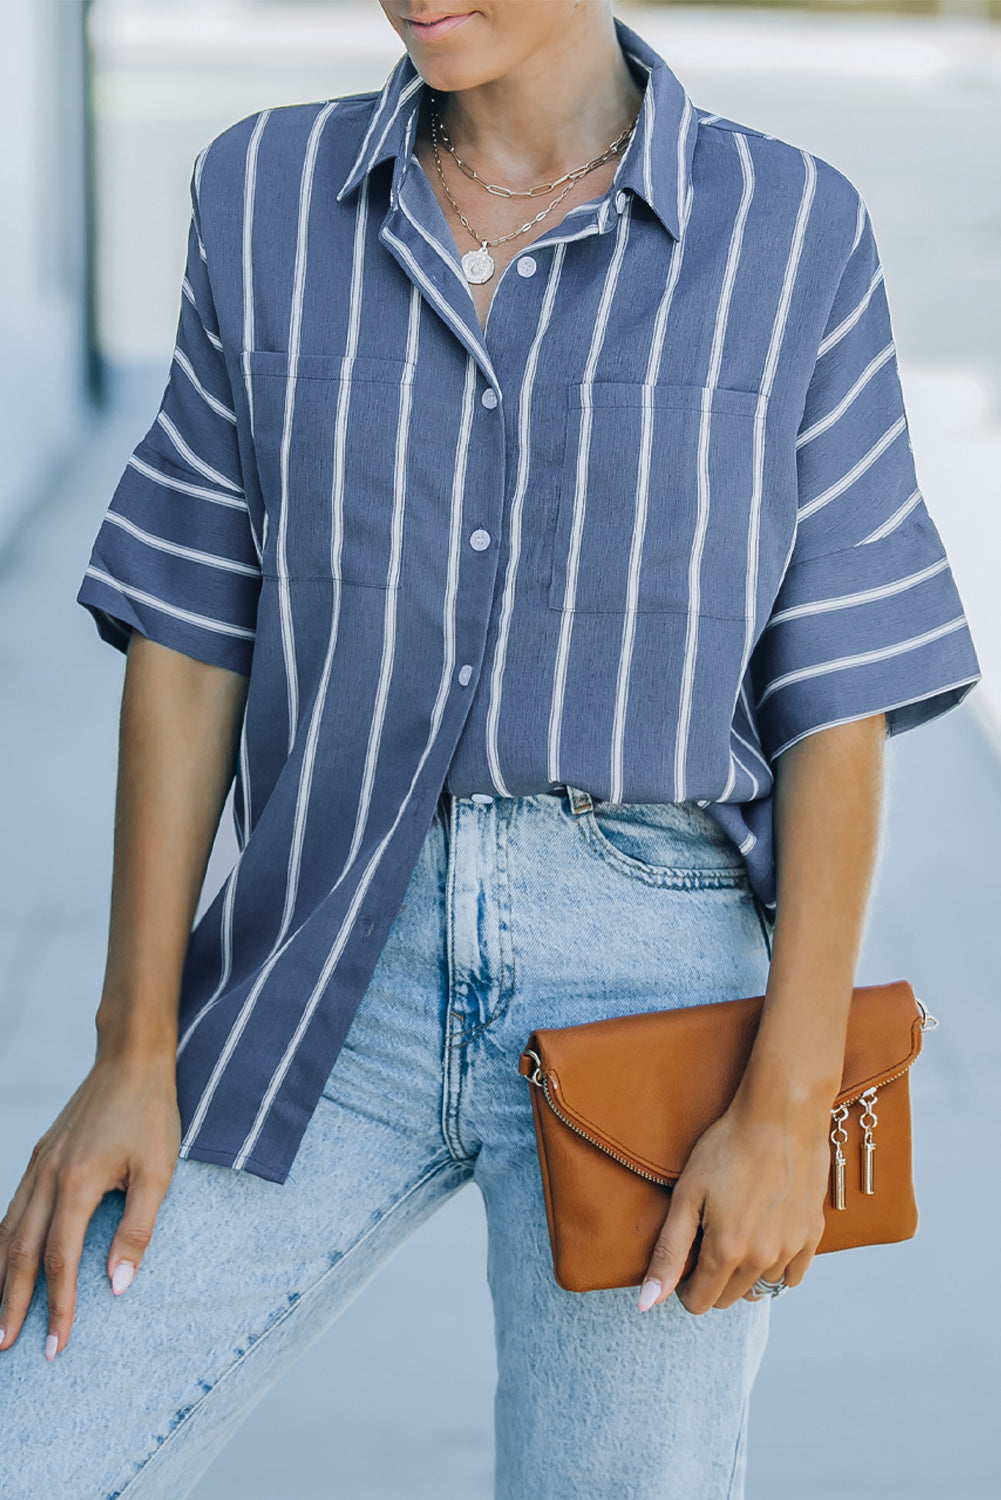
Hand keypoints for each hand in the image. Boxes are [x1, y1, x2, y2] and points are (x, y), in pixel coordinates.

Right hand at [0, 1054, 179, 1357]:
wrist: (130, 1059)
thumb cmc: (151, 1113)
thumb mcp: (158, 1171)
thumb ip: (138, 1229)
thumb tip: (118, 1285)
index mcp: (77, 1183)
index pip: (61, 1260)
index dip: (57, 1307)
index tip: (56, 1346)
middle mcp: (48, 1177)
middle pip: (22, 1253)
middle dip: (13, 1304)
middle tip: (5, 1347)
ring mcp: (39, 1165)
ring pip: (8, 1231)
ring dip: (0, 1278)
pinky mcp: (40, 1156)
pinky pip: (12, 1208)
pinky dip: (1, 1242)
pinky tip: (1, 1262)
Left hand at [636, 1092, 830, 1314]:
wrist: (780, 1117)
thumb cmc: (728, 1148)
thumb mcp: (686, 1196)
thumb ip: (668, 1254)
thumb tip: (648, 1302)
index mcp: (727, 1252)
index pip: (700, 1302)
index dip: (686, 1285)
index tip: (686, 1260)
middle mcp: (763, 1259)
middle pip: (729, 1299)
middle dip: (713, 1279)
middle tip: (709, 1237)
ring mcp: (792, 1249)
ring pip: (760, 1287)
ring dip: (745, 1272)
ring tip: (738, 1229)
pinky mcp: (813, 1235)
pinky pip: (792, 1276)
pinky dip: (776, 1267)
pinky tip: (765, 1237)